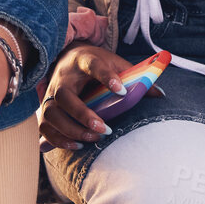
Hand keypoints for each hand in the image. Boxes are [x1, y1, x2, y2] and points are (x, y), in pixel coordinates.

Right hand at [36, 44, 164, 151]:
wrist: (67, 58)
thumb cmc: (95, 64)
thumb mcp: (115, 63)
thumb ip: (135, 77)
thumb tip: (160, 95)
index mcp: (83, 60)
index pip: (92, 65)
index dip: (106, 76)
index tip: (121, 90)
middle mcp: (63, 76)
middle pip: (64, 95)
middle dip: (82, 115)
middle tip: (105, 129)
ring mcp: (50, 92)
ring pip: (51, 113)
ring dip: (71, 130)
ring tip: (93, 139)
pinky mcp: (46, 108)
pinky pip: (44, 126)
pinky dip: (58, 139)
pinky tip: (77, 145)